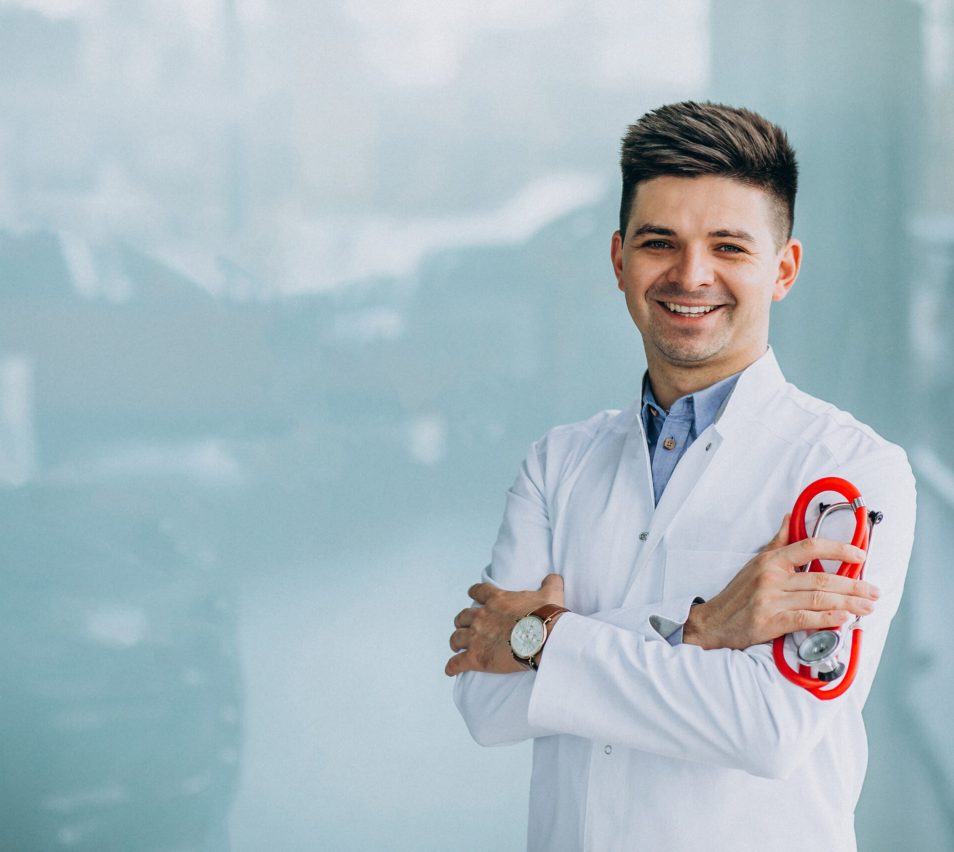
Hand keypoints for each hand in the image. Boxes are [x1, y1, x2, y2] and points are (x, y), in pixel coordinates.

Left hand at [444, 574, 564, 675]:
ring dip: (455, 641)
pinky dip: (452, 666)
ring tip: (456, 646)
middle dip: (462, 621)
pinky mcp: (476, 657)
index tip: (472, 594)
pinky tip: (450, 670)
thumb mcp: (551, 594)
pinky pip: (457, 663)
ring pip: (456, 637)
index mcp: (497, 600)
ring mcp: (477, 637)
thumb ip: (550, 583)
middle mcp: (482, 616)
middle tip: (465, 626)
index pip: (479, 591)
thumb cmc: (546, 616)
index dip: (474, 592)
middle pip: (463, 616)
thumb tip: (554, 577)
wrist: (542, 638)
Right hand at [682, 515, 879, 650]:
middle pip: (821, 577)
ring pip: (818, 598)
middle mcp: (771, 577)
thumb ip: (778, 542)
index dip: (838, 549)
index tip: (860, 555)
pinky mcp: (770, 622)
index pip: (810, 547)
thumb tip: (790, 517)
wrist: (714, 622)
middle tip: (874, 591)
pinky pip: (805, 619)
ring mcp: (770, 600)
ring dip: (848, 603)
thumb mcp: (755, 562)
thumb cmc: (738, 593)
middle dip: (853, 585)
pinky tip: (844, 619)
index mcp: (771, 560)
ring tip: (867, 607)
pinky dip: (827, 619)